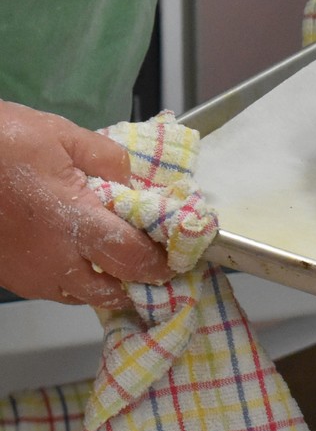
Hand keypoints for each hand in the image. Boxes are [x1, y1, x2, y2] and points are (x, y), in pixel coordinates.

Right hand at [0, 100, 171, 308]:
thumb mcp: (63, 135)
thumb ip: (110, 160)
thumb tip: (140, 182)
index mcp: (73, 222)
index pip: (134, 258)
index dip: (164, 262)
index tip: (183, 255)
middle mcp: (52, 259)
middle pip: (113, 291)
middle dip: (140, 281)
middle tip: (160, 263)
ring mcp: (28, 274)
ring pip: (82, 295)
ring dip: (109, 284)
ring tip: (125, 261)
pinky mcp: (8, 276)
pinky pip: (55, 288)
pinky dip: (77, 280)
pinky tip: (84, 256)